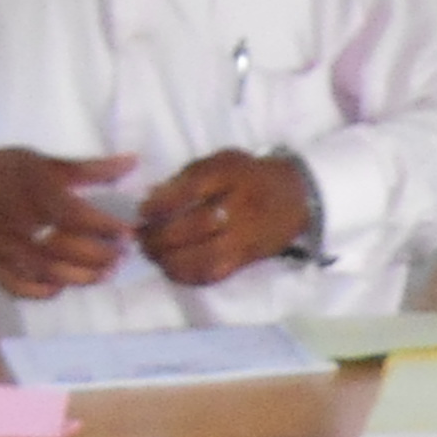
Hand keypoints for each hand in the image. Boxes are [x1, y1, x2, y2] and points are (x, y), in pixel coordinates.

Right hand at [0, 143, 139, 295]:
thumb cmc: (3, 170)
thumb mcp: (43, 162)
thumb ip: (89, 169)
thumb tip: (132, 163)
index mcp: (30, 190)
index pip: (74, 215)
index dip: (105, 228)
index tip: (128, 234)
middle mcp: (14, 219)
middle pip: (62, 248)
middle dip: (98, 257)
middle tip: (120, 257)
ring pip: (43, 270)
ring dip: (79, 277)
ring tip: (103, 275)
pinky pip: (16, 286)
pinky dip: (41, 291)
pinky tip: (62, 286)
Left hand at [136, 151, 321, 288]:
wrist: (295, 196)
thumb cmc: (249, 175)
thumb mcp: (221, 161)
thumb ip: (187, 177)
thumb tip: (152, 199)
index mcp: (231, 175)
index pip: (192, 189)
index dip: (162, 203)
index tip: (142, 211)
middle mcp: (240, 207)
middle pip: (195, 225)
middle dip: (160, 235)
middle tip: (141, 238)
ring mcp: (245, 236)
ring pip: (203, 255)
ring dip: (170, 259)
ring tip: (154, 255)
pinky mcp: (247, 259)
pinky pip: (214, 273)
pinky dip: (188, 275)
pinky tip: (173, 269)